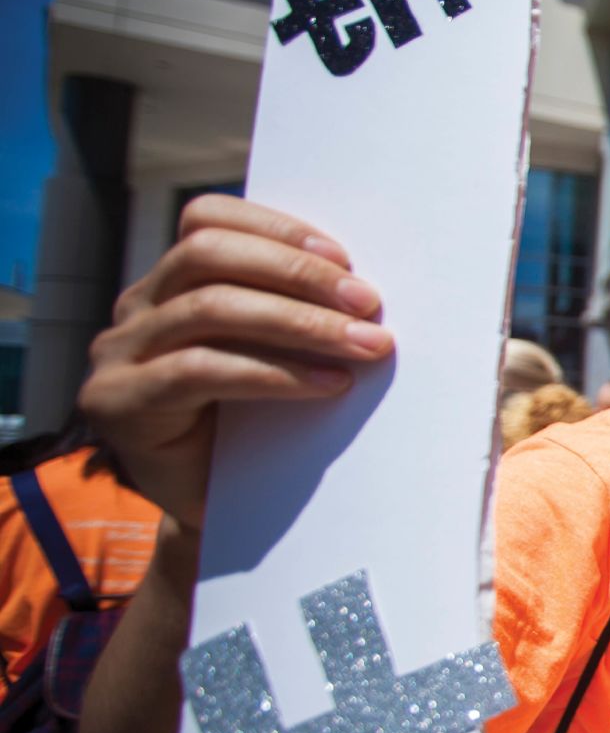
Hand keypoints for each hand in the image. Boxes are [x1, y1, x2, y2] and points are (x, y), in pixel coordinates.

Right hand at [78, 195, 393, 528]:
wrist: (214, 513)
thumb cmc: (255, 426)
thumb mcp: (272, 354)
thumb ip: (291, 311)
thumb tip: (366, 287)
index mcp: (170, 282)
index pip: (207, 219)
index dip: (275, 228)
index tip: (344, 258)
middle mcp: (135, 308)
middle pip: (207, 254)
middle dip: (297, 273)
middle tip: (368, 302)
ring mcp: (119, 353)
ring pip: (210, 308)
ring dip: (299, 322)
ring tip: (365, 344)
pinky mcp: (118, 402)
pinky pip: (201, 370)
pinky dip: (275, 373)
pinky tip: (329, 384)